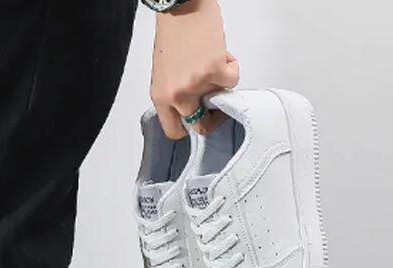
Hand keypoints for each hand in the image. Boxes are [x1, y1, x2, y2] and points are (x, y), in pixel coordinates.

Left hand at [150, 0, 239, 138]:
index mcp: (161, 98)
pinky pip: (232, 79)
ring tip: (212, 62)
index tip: (199, 120)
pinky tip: (220, 52)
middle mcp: (176, 96)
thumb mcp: (165, 74)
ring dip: (221, 83)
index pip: (174, 131)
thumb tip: (195, 108)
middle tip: (220, 103)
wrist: (181, 6)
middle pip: (200, 125)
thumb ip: (176, 95)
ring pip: (221, 98)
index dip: (190, 127)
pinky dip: (231, 66)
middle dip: (214, 116)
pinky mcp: (213, 71)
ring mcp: (194, 85)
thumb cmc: (173, 34)